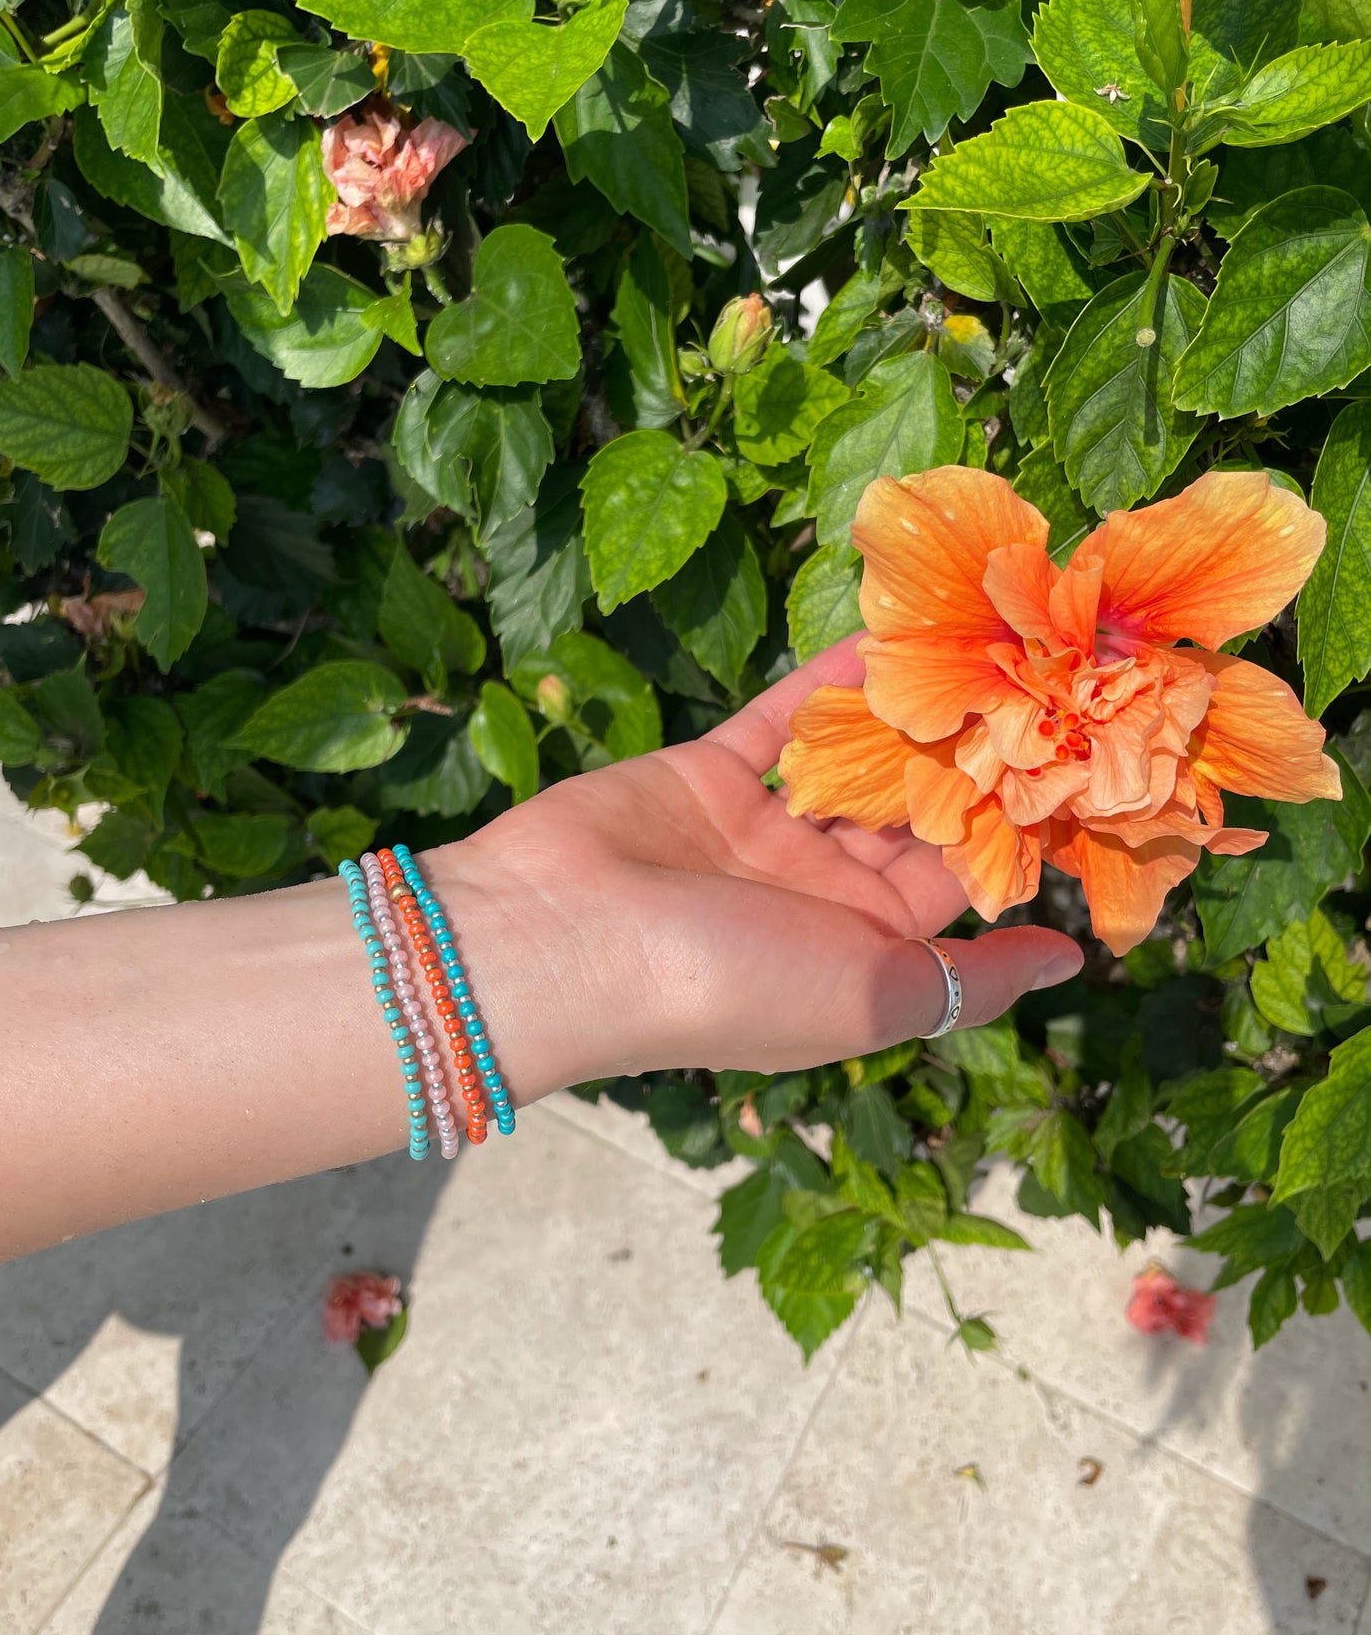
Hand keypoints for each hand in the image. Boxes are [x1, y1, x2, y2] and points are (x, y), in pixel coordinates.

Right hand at [428, 639, 1083, 1090]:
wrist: (561, 941)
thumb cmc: (725, 984)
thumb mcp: (871, 996)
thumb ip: (972, 976)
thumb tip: (1073, 957)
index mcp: (860, 955)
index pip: (955, 884)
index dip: (1011, 826)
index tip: (1073, 758)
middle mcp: (815, 896)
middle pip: (907, 818)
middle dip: (963, 759)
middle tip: (1034, 682)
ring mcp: (758, 833)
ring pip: (849, 762)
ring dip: (902, 714)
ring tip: (971, 650)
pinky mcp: (705, 776)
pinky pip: (779, 721)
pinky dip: (826, 683)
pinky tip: (884, 638)